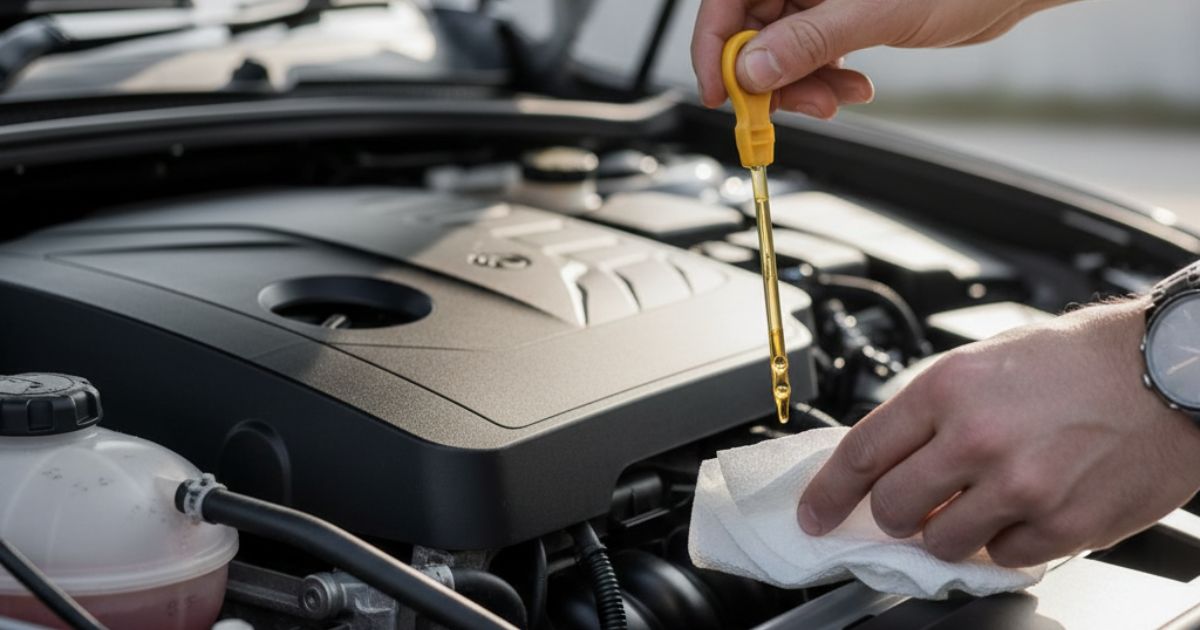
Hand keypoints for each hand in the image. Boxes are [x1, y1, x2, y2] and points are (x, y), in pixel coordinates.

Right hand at [691, 0, 1070, 116]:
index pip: (726, 1)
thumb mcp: (875, 12)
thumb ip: (808, 40)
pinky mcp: (842, 16)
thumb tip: (753, 69)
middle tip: (793, 108)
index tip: (722, 94)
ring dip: (801, 86)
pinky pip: (811, 54)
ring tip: (836, 99)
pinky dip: (824, 79)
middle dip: (768, 78)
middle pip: (751, 31)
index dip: (716, 49)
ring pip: (781, 50)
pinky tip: (852, 86)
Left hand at [797, 298, 1199, 566]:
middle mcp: (976, 437)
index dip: (829, 494)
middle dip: (895, 514)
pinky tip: (1027, 507)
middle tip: (916, 504)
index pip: (861, 454)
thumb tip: (887, 460)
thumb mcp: (982, 364)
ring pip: (942, 542)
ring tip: (984, 500)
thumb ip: (930, 413)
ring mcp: (1020, 485)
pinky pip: (1001, 557)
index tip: (815, 514)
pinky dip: (1005, 541)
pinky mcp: (1061, 523)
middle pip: (893, 508)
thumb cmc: (1076, 361)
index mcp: (947, 389)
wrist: (1164, 371)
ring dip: (950, 531)